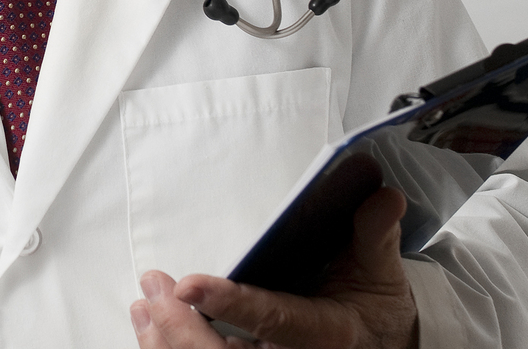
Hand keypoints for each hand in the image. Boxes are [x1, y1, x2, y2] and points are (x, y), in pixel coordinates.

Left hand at [129, 187, 416, 348]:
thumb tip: (384, 195)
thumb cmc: (374, 309)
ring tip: (143, 306)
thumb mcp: (380, 273)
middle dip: (181, 326)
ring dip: (167, 340)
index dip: (230, 304)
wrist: (381, 345)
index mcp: (325, 333)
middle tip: (153, 288)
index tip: (188, 284)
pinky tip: (150, 326)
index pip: (272, 320)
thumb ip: (375, 235)